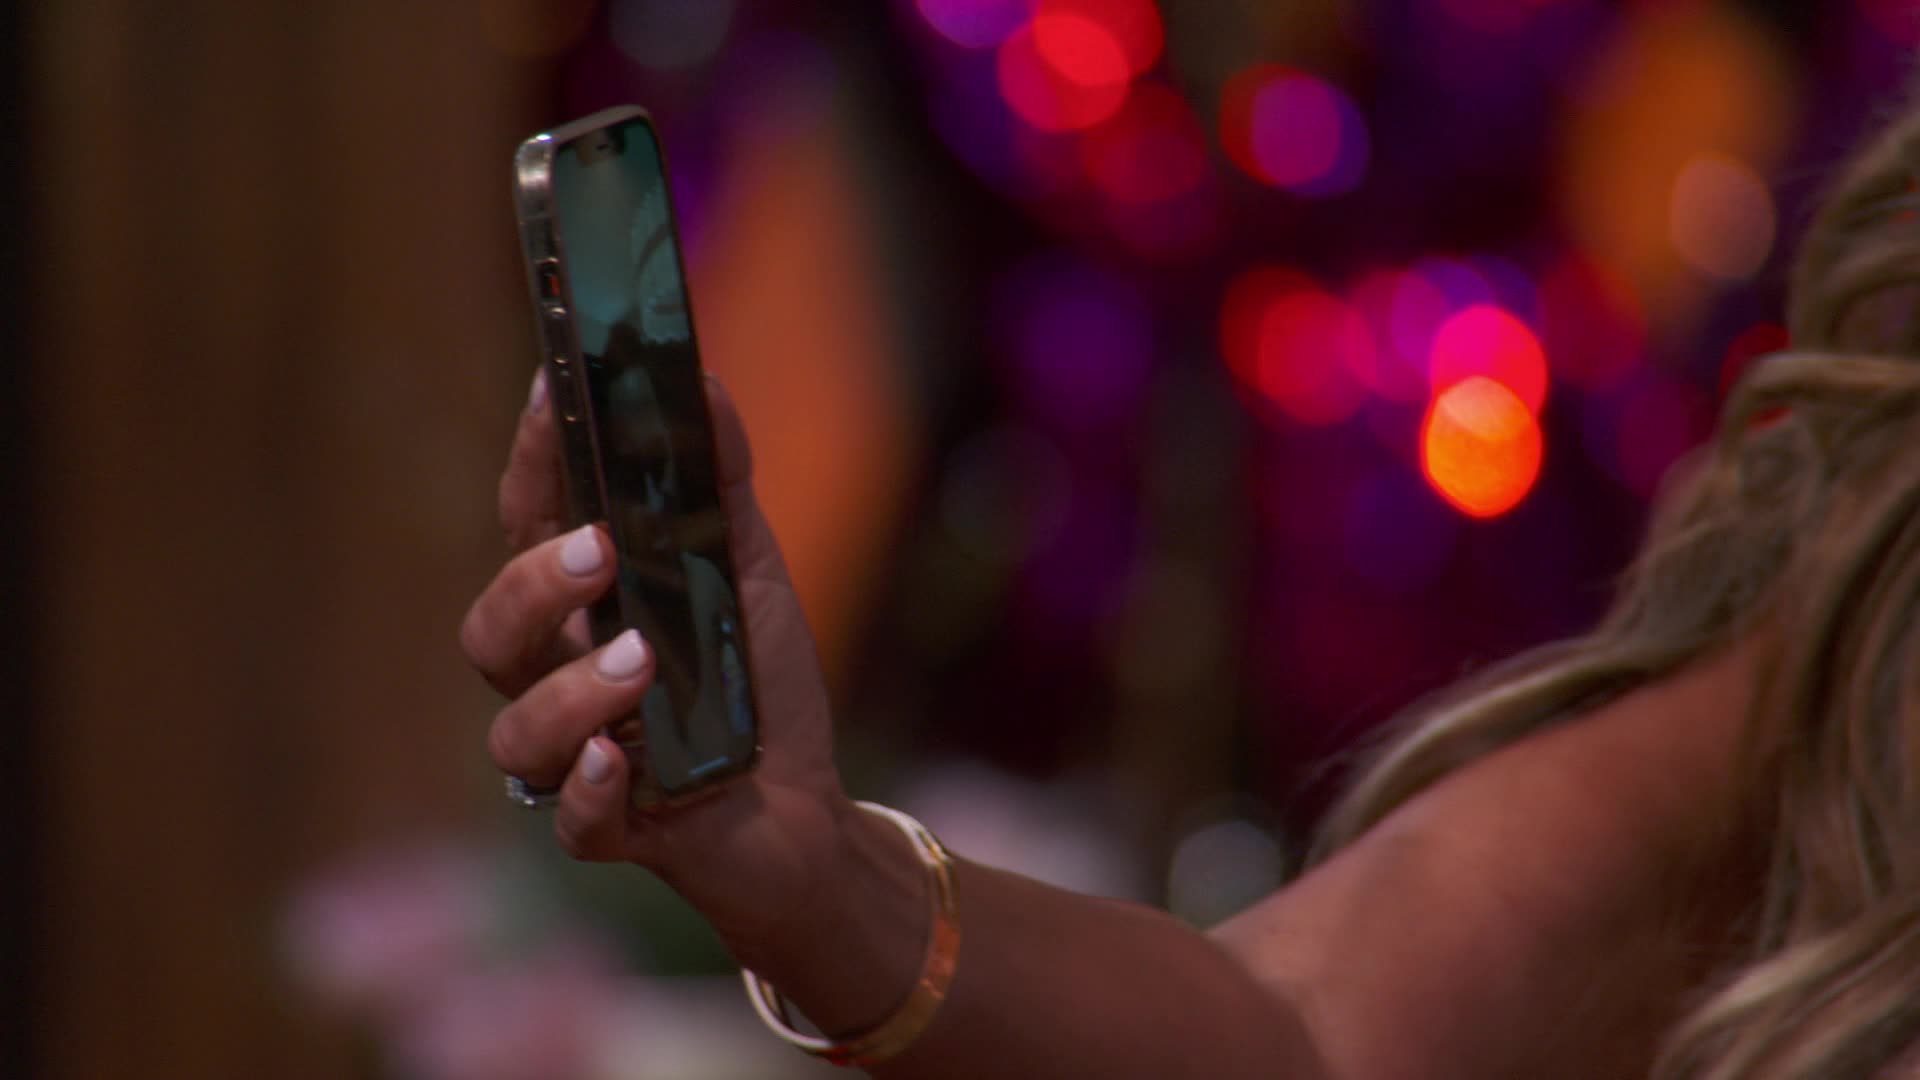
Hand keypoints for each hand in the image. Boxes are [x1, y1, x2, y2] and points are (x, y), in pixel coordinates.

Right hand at [459, 370, 854, 955]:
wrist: (804, 806)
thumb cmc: (755, 682)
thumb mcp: (749, 570)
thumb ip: (720, 484)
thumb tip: (704, 381)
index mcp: (582, 605)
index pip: (531, 522)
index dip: (532, 457)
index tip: (553, 388)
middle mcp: (558, 677)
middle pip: (494, 629)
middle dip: (535, 584)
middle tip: (600, 552)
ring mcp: (576, 756)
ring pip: (518, 731)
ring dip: (571, 693)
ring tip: (640, 662)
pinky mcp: (612, 827)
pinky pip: (571, 820)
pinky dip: (591, 792)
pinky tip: (623, 763)